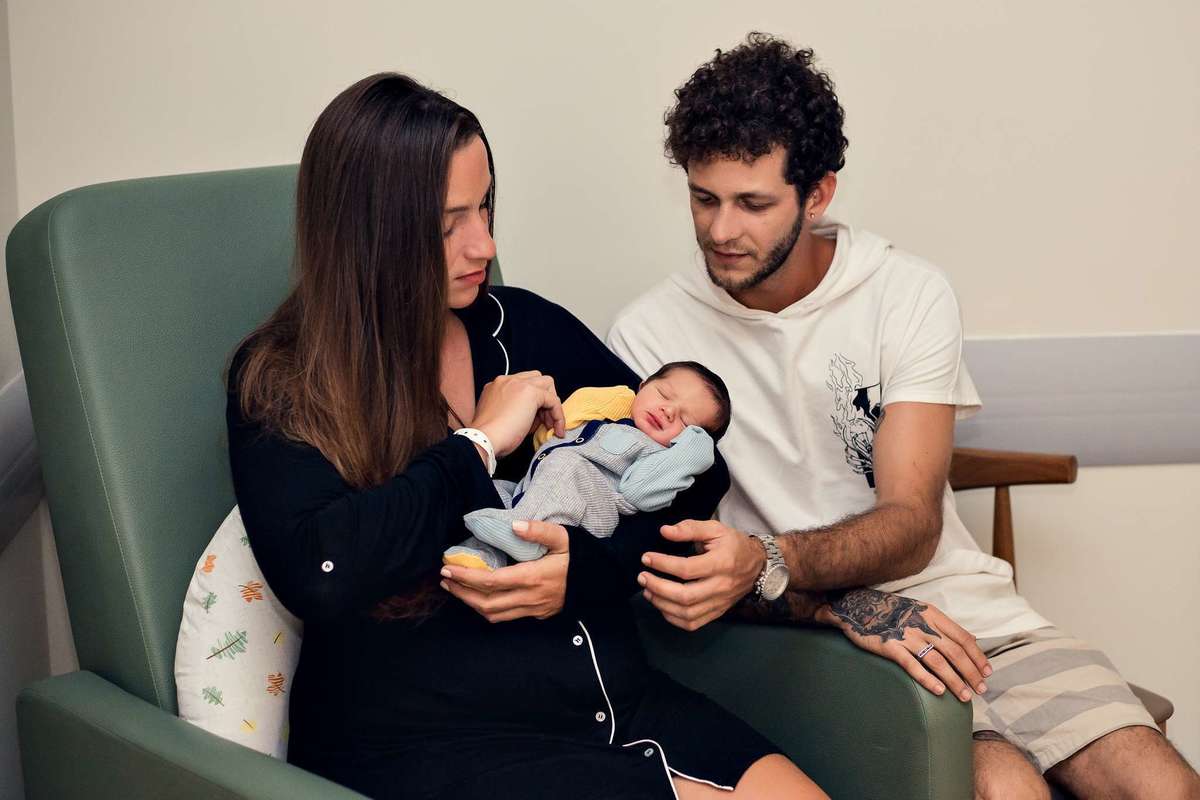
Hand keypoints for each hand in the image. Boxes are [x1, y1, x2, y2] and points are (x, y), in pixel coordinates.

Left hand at [439, 520, 568, 621]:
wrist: (599, 580)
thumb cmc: (579, 555)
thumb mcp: (563, 536)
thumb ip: (538, 530)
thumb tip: (513, 524)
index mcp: (533, 577)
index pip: (490, 581)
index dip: (465, 577)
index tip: (447, 569)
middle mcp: (530, 598)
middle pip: (486, 603)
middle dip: (461, 593)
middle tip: (445, 580)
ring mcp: (534, 609)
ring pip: (494, 614)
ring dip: (471, 603)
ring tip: (456, 590)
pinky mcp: (538, 615)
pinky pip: (507, 617)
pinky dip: (488, 609)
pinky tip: (480, 597)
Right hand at [472, 371, 565, 456]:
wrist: (484, 439)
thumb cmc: (490, 436)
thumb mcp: (501, 417)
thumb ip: (515, 410)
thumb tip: (535, 416)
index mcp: (496, 386)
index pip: (523, 385)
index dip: (532, 403)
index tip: (534, 421)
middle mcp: (506, 381)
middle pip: (536, 380)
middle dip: (544, 400)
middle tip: (543, 421)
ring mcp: (518, 384)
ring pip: (547, 384)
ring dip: (551, 405)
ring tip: (548, 426)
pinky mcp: (530, 392)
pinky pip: (553, 400)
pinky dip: (558, 415)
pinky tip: (556, 429)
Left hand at [637, 520, 764, 630]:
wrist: (757, 564)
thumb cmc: (734, 544)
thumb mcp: (715, 528)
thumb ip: (690, 528)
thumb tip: (664, 532)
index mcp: (721, 563)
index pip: (687, 569)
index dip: (663, 564)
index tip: (646, 558)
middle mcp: (721, 586)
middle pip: (685, 596)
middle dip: (658, 587)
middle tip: (642, 577)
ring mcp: (720, 602)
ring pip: (687, 613)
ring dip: (662, 604)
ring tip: (648, 591)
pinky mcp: (718, 611)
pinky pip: (694, 623)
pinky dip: (674, 618)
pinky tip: (662, 606)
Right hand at [816, 588, 992, 700]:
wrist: (859, 606)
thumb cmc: (892, 612)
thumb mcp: (920, 611)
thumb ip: (942, 626)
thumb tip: (970, 640)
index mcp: (933, 614)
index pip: (963, 637)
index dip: (978, 656)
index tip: (987, 672)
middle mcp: (923, 624)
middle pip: (954, 651)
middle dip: (971, 672)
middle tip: (981, 689)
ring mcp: (906, 635)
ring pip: (938, 661)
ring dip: (954, 680)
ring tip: (964, 696)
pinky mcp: (890, 646)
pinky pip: (912, 665)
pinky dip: (927, 678)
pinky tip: (939, 691)